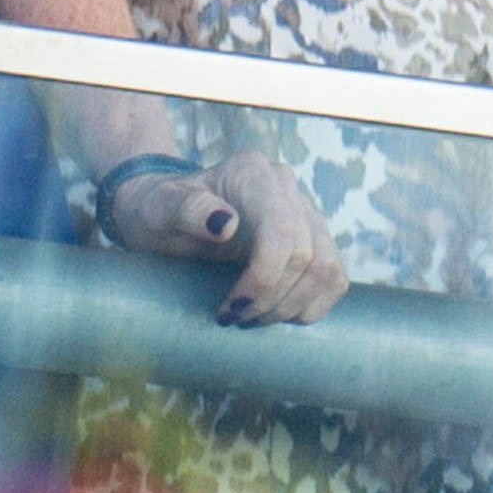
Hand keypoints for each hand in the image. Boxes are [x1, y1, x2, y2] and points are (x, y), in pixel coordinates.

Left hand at [102, 150, 345, 324]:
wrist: (166, 213)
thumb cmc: (158, 210)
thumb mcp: (157, 209)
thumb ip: (185, 208)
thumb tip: (226, 224)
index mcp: (252, 173)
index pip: (282, 233)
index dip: (264, 281)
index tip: (229, 310)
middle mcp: (285, 187)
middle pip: (308, 257)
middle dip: (273, 301)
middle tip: (235, 318)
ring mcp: (304, 212)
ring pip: (328, 270)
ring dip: (293, 307)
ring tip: (253, 318)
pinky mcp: (314, 238)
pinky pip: (334, 277)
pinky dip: (311, 306)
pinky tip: (276, 313)